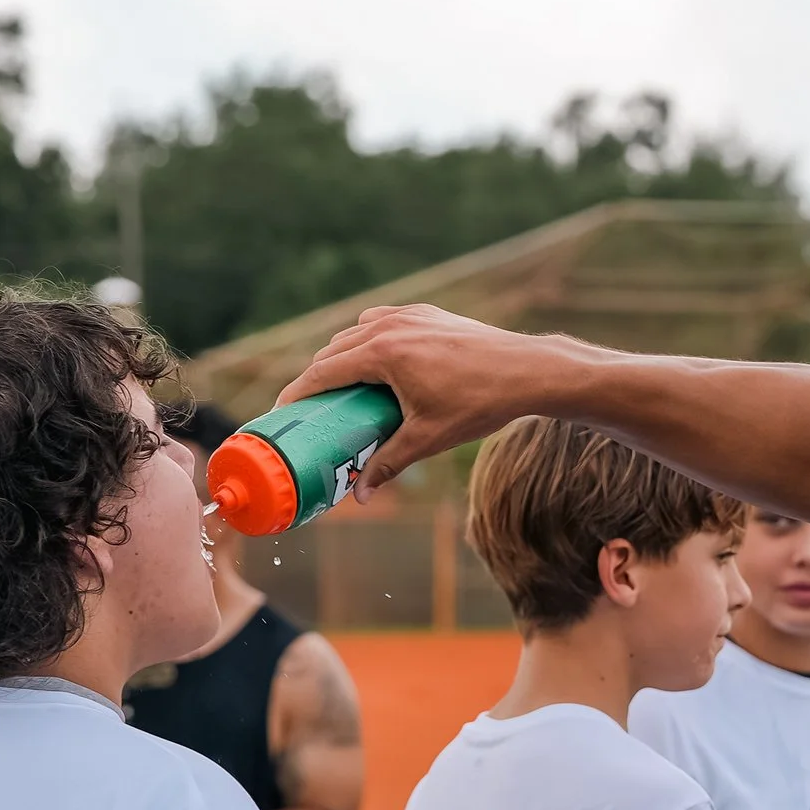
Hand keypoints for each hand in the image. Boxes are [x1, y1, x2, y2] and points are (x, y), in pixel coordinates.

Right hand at [274, 304, 562, 497]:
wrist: (529, 371)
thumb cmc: (480, 404)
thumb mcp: (428, 438)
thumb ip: (388, 464)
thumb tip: (359, 497)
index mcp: (383, 353)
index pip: (322, 371)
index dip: (296, 393)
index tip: (281, 413)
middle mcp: (391, 326)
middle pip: (335, 351)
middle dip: (318, 378)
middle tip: (311, 409)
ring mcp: (410, 314)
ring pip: (358, 331)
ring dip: (343, 355)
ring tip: (341, 388)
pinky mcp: (428, 313)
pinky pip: (383, 320)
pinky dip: (370, 338)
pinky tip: (376, 362)